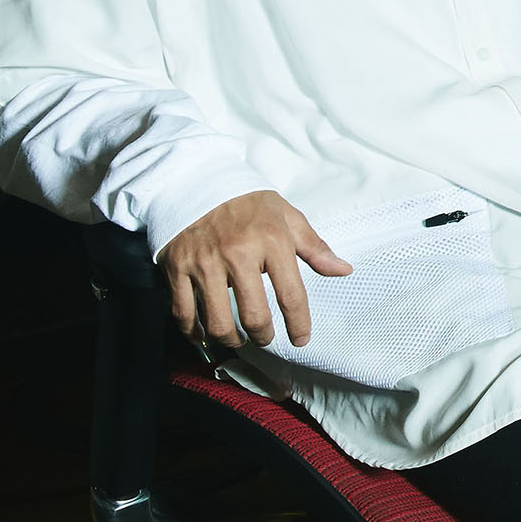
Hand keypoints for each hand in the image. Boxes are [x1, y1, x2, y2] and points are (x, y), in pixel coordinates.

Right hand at [160, 190, 351, 350]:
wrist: (198, 182)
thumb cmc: (248, 203)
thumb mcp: (287, 217)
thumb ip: (314, 247)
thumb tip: (342, 270)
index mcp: (271, 241)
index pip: (291, 295)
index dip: (298, 324)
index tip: (301, 339)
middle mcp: (237, 254)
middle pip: (253, 315)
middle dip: (263, 336)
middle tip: (265, 337)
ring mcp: (204, 264)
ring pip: (217, 321)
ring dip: (231, 339)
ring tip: (238, 338)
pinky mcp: (178, 269)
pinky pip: (183, 314)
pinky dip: (195, 332)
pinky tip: (205, 334)